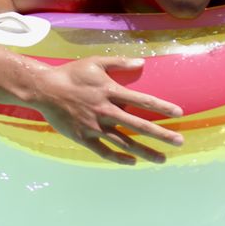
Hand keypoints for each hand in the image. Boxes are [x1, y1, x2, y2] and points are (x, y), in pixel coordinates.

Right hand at [31, 56, 183, 164]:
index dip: (162, 107)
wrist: (44, 90)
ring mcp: (95, 126)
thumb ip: (120, 62)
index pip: (143, 101)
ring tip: (162, 159)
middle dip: (161, 134)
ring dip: (145, 151)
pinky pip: (104, 151)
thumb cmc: (71, 73)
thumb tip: (142, 62)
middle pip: (139, 125)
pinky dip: (119, 158)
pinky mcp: (84, 137)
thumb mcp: (96, 62)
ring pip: (125, 142)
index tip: (179, 114)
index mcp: (111, 91)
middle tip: (179, 142)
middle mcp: (106, 111)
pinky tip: (133, 162)